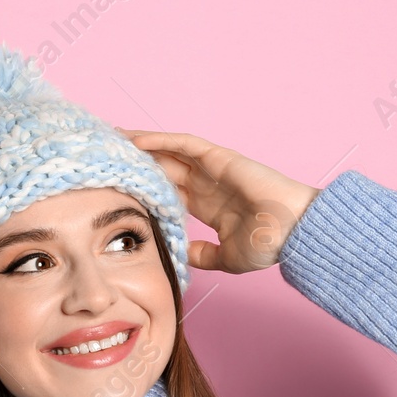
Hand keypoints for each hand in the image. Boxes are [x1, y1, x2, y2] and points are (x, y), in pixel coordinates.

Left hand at [118, 129, 317, 273]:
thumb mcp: (225, 257)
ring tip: (112, 139)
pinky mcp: (220, 157)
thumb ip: (202, 254)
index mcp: (207, 206)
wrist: (293, 232)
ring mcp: (212, 169)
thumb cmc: (268, 245)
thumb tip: (180, 254)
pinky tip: (136, 139)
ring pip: (169, 151)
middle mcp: (206, 184)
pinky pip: (184, 144)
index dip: (143, 187)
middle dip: (135, 162)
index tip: (116, 187)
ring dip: (141, 145)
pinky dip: (160, 140)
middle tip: (104, 156)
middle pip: (162, 168)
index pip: (167, 192)